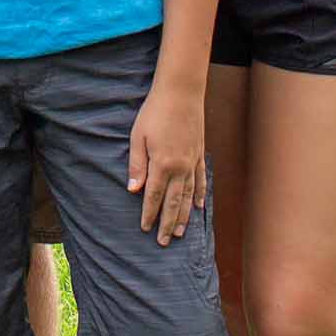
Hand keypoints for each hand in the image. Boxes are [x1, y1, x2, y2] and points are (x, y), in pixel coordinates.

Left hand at [128, 78, 206, 245]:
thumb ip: (137, 165)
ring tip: (179, 233)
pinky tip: (199, 206)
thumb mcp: (138, 137)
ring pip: (189, 196)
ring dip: (184, 216)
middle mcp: (180, 167)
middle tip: (163, 241)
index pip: (154, 196)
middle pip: (174, 202)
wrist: (181, 93)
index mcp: (162, 164)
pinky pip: (201, 180)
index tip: (145, 229)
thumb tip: (134, 190)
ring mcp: (193, 162)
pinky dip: (200, 195)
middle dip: (167, 223)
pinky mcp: (200, 154)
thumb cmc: (154, 112)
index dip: (149, 214)